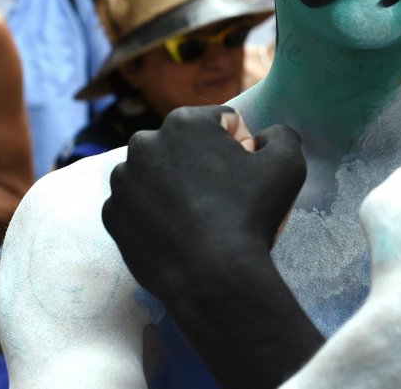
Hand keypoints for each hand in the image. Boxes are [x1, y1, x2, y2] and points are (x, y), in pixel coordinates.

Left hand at [102, 106, 321, 388]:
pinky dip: (156, 212)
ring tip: (200, 217)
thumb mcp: (288, 162)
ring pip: (158, 172)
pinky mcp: (112, 215)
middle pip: (186, 144)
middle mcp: (144, 143)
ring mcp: (123, 181)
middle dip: (205, 162)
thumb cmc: (250, 214)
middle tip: (225, 197)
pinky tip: (178, 232)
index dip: (243, 147)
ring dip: (177, 185)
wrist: (212, 278)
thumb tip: (263, 138)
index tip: (248, 175)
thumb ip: (280, 135)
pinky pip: (139, 205)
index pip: (223, 122)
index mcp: (184, 122)